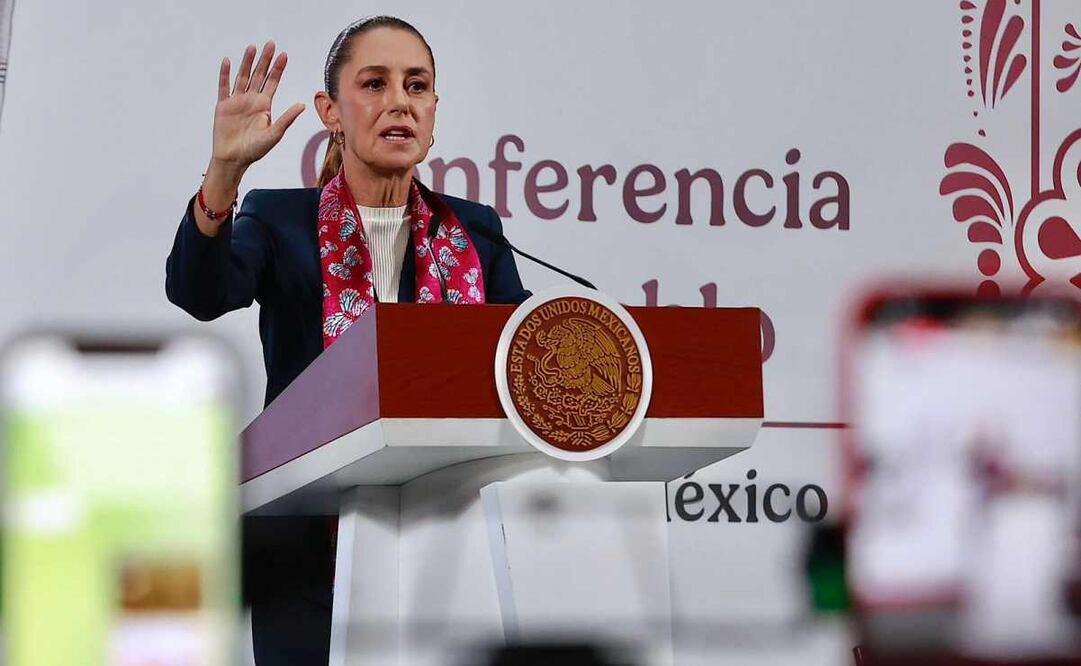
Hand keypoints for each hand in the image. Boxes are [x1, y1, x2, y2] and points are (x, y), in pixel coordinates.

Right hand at [210, 41, 305, 171]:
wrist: (234, 159)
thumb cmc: (255, 150)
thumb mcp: (274, 134)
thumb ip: (287, 118)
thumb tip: (302, 105)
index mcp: (264, 106)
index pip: (273, 82)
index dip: (278, 69)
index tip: (284, 55)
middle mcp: (251, 100)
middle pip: (259, 75)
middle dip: (265, 60)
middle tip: (270, 44)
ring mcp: (237, 101)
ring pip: (243, 77)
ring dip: (247, 62)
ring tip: (252, 47)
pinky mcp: (223, 106)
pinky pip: (224, 87)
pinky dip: (225, 74)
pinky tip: (227, 61)